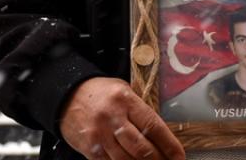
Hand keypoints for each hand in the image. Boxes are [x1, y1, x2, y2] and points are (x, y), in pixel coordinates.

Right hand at [58, 77, 184, 159]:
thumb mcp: (123, 91)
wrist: (66, 95)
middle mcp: (112, 117)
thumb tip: (162, 136)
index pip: (153, 126)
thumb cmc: (100, 94)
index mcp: (125, 100)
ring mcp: (99, 135)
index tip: (179, 156)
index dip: (169, 145)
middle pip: (142, 149)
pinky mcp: (89, 148)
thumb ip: (140, 111)